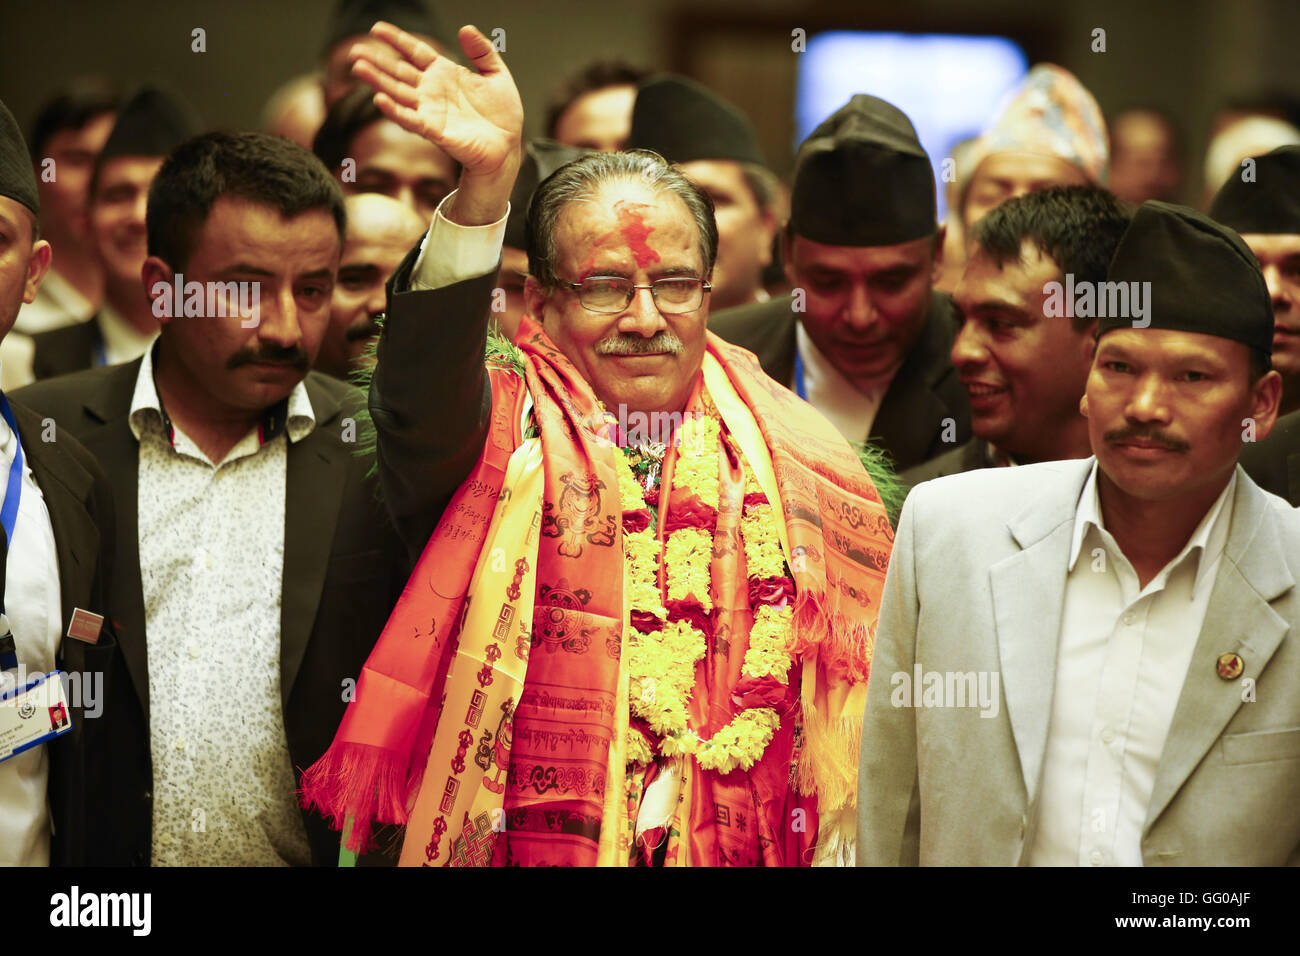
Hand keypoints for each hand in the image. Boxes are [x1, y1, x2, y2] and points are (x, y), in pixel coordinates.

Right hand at [350, 22, 522, 224]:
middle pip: (399, 72)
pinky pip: (410, 119)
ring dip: (377, 82)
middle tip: (355, 52)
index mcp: (444, 73)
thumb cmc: (503, 114)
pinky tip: (379, 99)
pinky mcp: (435, 131)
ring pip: (398, 93)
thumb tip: (465, 28)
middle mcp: (432, 91)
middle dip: (377, 62)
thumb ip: (482, 51)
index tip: (376, 28)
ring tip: (358, 69)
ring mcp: (431, 111)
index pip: (415, 52)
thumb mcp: (497, 75)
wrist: (509, 146)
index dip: (397, 40)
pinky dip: (395, 110)